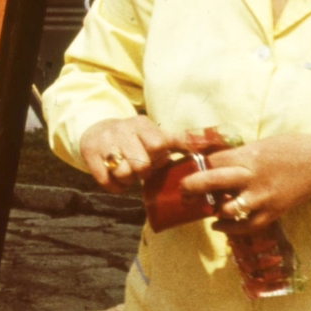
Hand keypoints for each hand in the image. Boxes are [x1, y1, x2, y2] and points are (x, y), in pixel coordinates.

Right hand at [78, 118, 218, 193]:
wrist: (95, 130)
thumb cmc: (134, 138)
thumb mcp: (155, 134)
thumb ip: (181, 141)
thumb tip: (221, 142)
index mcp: (141, 124)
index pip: (159, 145)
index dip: (159, 157)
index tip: (155, 157)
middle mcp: (121, 130)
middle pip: (141, 164)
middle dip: (143, 171)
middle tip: (141, 167)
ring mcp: (104, 143)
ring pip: (124, 174)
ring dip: (128, 179)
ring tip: (128, 172)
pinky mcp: (90, 156)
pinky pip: (108, 182)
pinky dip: (115, 186)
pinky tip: (117, 179)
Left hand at [177, 134, 310, 234]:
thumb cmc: (288, 149)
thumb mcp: (258, 145)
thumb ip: (237, 156)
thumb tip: (211, 163)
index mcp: (247, 156)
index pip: (211, 161)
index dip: (195, 166)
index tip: (186, 170)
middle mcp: (251, 177)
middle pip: (212, 182)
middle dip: (191, 187)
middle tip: (182, 191)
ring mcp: (262, 197)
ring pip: (228, 209)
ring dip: (213, 210)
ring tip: (204, 208)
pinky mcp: (273, 212)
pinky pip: (247, 226)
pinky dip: (230, 228)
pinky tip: (218, 225)